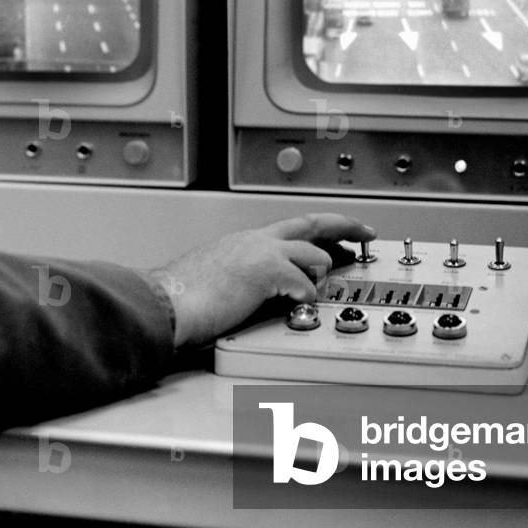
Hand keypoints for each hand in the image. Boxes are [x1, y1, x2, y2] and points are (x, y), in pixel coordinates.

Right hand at [149, 213, 375, 347]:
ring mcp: (261, 253)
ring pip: (312, 251)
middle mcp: (255, 241)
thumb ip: (237, 282)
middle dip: (343, 224)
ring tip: (325, 288)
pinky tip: (301, 305)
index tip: (331, 240)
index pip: (289, 231)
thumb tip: (243, 300)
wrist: (163, 302)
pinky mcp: (265, 271)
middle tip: (364, 231)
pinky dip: (308, 295)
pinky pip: (302, 283)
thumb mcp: (213, 280)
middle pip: (311, 223)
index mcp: (243, 242)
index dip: (315, 234)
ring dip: (324, 271)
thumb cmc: (178, 298)